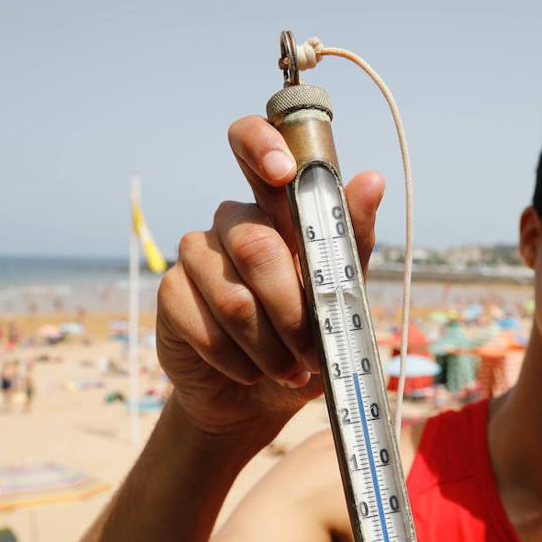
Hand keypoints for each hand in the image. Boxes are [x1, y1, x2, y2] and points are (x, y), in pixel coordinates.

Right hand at [156, 114, 384, 442]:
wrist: (262, 397)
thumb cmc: (306, 340)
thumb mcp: (343, 297)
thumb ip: (351, 241)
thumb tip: (371, 179)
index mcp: (277, 209)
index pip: (255, 144)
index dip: (261, 146)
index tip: (282, 173)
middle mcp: (233, 222)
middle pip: (254, 244)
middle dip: (291, 309)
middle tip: (312, 350)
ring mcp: (197, 256)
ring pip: (233, 296)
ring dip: (269, 346)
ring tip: (288, 370)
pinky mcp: (170, 294)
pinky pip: (205, 325)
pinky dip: (237, 360)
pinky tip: (249, 371)